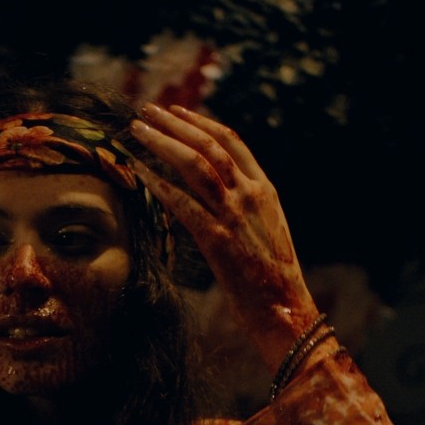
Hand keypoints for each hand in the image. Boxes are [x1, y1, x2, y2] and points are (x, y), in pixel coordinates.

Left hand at [129, 103, 320, 364]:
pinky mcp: (219, 241)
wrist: (287, 312)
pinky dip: (160, 185)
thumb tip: (216, 194)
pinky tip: (140, 173)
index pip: (231, 143)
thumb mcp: (265, 231)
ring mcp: (236, 216)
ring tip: (137, 131)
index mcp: (265, 190)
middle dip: (174, 125)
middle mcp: (252, 195)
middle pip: (209, 146)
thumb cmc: (274, 279)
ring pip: (196, 165)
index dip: (200, 123)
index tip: (176, 112)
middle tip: (146, 112)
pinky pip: (183, 205)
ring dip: (163, 144)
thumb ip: (245, 208)